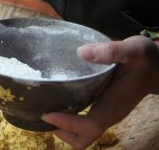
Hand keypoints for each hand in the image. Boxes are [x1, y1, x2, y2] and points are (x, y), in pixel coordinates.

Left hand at [41, 36, 158, 148]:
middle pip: (83, 138)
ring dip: (62, 125)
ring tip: (42, 105)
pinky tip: (55, 97)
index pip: (89, 126)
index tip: (47, 113)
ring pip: (82, 132)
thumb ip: (111, 50)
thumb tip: (82, 52)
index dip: (68, 124)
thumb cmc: (146, 59)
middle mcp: (108, 114)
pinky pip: (83, 120)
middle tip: (40, 111)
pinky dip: (67, 116)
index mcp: (114, 106)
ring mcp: (105, 112)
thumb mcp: (133, 49)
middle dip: (61, 131)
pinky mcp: (102, 106)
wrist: (158, 67)